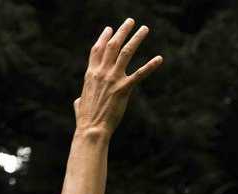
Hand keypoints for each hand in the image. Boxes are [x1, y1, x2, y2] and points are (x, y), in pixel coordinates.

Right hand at [73, 18, 162, 137]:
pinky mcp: (124, 88)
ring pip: (126, 52)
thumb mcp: (79, 105)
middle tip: (130, 21)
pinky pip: (140, 73)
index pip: (97, 50)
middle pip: (112, 45)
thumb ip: (80, 99)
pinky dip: (151, 65)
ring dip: (136, 38)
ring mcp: (113, 79)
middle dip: (122, 31)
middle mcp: (101, 72)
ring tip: (145, 29)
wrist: (92, 129)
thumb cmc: (85, 119)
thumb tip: (78, 101)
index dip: (103, 37)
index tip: (109, 28)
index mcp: (90, 74)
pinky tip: (160, 58)